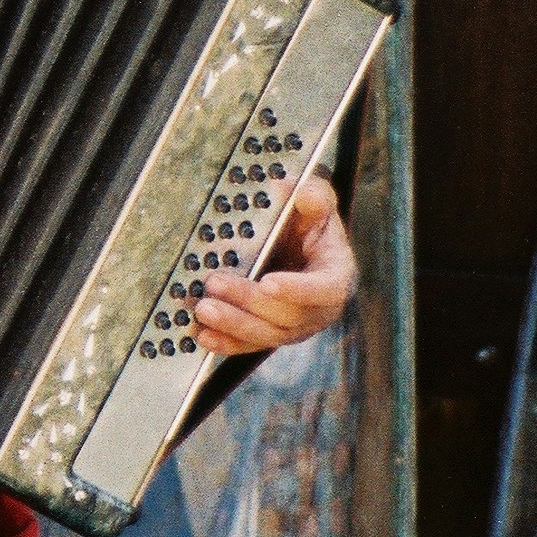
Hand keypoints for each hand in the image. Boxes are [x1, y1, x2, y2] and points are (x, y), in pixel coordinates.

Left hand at [190, 170, 354, 357]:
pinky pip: (249, 345)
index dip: (298, 290)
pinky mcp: (269, 335)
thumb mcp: (317, 203)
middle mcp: (318, 309)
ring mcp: (294, 327)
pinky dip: (225, 343)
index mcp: (336, 275)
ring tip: (203, 308)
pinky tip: (200, 334)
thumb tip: (298, 191)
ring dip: (233, 324)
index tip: (268, 282)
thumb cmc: (309, 223)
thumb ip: (314, 196)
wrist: (297, 244)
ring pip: (266, 335)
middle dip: (249, 302)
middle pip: (288, 316)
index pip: (325, 290)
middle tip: (215, 283)